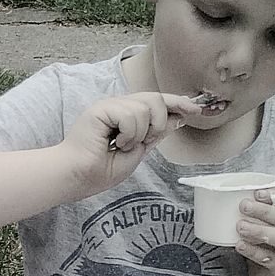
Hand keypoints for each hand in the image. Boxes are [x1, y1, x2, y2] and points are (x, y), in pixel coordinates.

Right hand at [63, 92, 201, 195]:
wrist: (78, 176)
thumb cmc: (99, 170)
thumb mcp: (137, 153)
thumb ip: (154, 135)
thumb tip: (177, 119)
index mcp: (126, 115)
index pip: (156, 102)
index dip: (177, 103)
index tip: (195, 109)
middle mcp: (118, 106)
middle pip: (156, 99)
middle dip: (158, 123)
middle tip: (141, 142)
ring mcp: (109, 105)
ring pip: (146, 108)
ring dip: (139, 134)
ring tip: (121, 145)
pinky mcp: (101, 109)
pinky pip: (131, 115)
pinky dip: (128, 134)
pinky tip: (113, 143)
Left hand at [236, 190, 274, 275]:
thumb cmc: (272, 250)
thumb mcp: (270, 231)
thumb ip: (260, 217)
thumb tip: (234, 201)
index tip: (257, 193)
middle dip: (265, 211)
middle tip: (243, 205)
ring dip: (259, 230)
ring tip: (240, 226)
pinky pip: (269, 258)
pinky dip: (252, 250)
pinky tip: (239, 245)